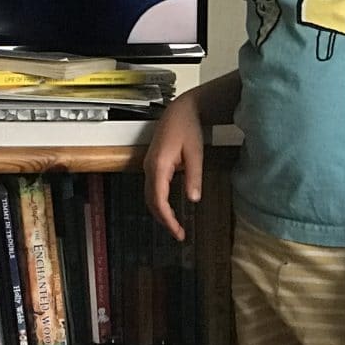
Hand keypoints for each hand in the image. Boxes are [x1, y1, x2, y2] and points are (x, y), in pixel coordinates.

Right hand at [142, 90, 202, 241]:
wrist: (180, 110)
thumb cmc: (188, 129)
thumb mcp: (196, 153)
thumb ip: (194, 177)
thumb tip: (193, 200)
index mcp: (159, 165)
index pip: (158, 199)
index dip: (167, 218)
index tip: (178, 232)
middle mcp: (149, 167)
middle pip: (150, 200)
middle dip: (163, 219)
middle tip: (179, 234)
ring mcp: (148, 165)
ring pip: (149, 195)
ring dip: (160, 212)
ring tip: (175, 226)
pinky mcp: (152, 164)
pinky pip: (152, 188)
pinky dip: (159, 202)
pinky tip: (170, 209)